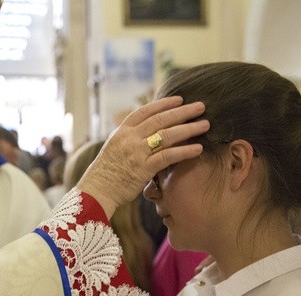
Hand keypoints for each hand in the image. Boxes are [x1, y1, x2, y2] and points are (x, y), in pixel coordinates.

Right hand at [78, 96, 208, 216]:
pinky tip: (197, 148)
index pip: (146, 111)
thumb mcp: (114, 148)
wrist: (96, 191)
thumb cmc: (106, 172)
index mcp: (122, 131)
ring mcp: (136, 152)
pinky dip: (184, 151)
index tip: (180, 99)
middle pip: (160, 119)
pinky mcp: (142, 169)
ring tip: (205, 124)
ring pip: (166, 135)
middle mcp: (129, 138)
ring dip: (188, 129)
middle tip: (201, 106)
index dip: (164, 103)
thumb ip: (130, 138)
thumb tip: (147, 131)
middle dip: (182, 112)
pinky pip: (167, 157)